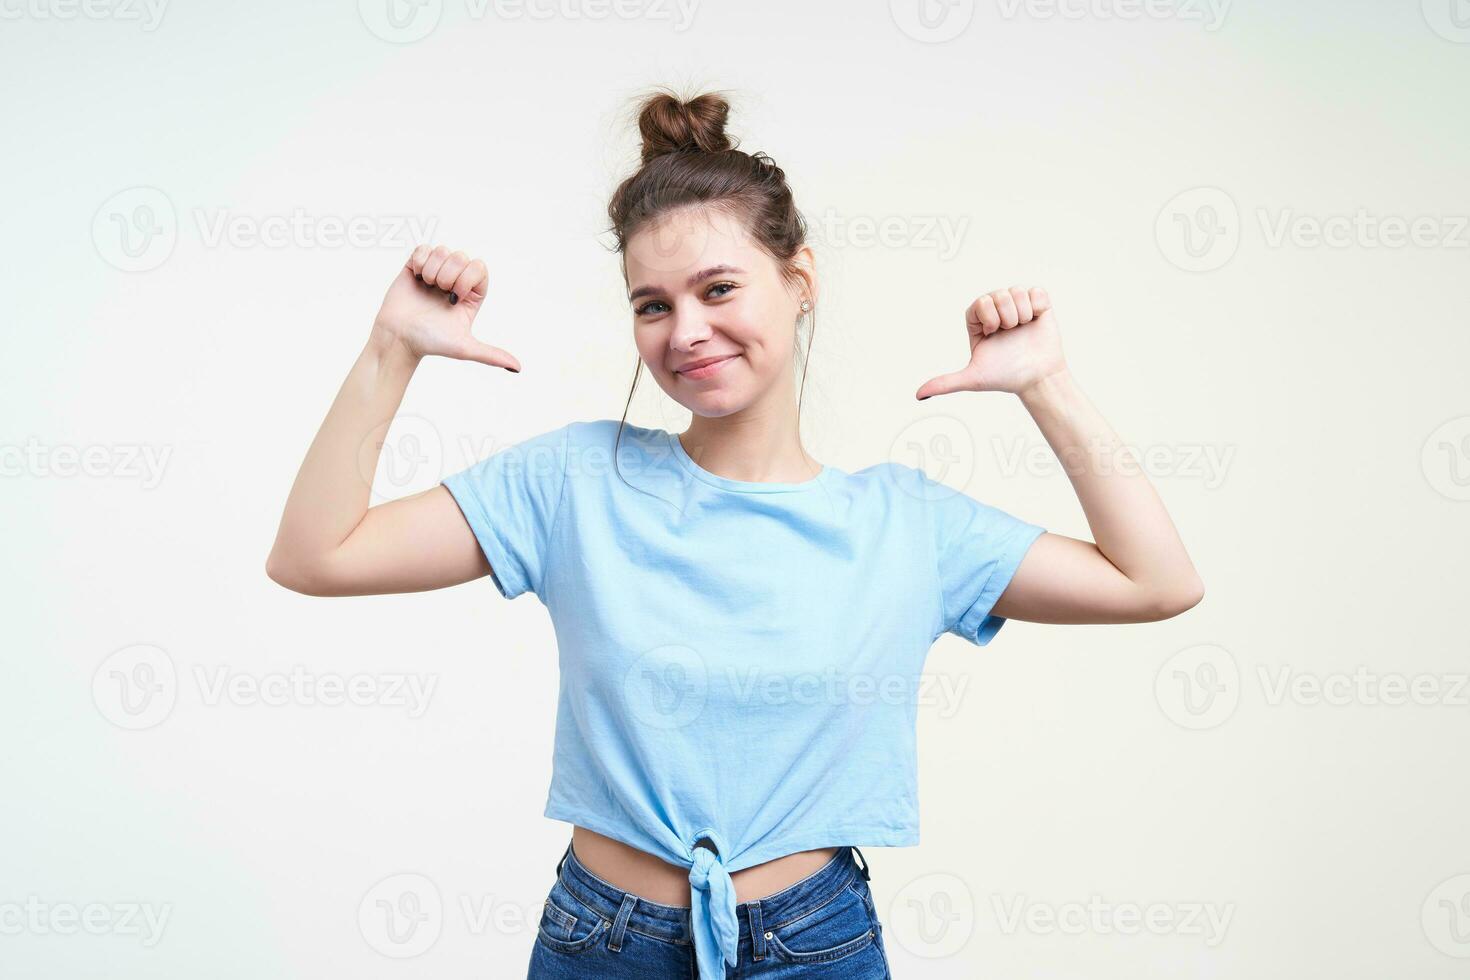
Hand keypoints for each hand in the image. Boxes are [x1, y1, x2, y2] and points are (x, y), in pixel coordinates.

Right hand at [369, 244, 520, 371]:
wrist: (398, 337)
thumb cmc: (430, 342)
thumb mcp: (464, 347)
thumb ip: (491, 354)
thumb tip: (517, 368)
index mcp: (470, 295)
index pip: (480, 268)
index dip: (467, 278)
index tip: (455, 296)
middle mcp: (454, 281)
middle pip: (461, 256)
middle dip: (448, 275)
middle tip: (438, 293)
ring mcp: (435, 272)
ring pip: (443, 251)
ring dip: (433, 270)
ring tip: (426, 288)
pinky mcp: (415, 267)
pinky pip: (423, 248)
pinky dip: (419, 261)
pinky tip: (416, 278)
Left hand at [916, 286, 1065, 398]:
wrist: (1038, 378)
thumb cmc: (1006, 377)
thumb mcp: (973, 378)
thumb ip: (945, 383)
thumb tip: (919, 395)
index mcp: (978, 321)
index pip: (980, 302)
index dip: (989, 318)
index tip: (993, 334)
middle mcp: (996, 310)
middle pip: (998, 294)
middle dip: (1006, 318)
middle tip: (1010, 334)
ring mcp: (1017, 305)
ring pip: (1016, 292)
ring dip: (1022, 315)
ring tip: (1023, 330)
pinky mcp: (1038, 303)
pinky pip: (1036, 292)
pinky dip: (1037, 309)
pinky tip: (1035, 323)